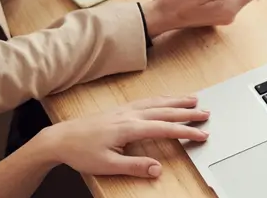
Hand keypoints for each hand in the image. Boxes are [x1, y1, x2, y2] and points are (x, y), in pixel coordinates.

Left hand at [37, 96, 209, 178]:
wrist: (60, 138)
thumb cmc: (81, 152)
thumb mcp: (107, 165)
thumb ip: (135, 166)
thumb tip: (158, 169)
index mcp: (130, 128)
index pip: (166, 129)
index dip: (186, 131)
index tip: (202, 134)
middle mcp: (131, 115)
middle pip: (166, 111)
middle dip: (188, 112)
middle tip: (206, 113)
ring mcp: (125, 110)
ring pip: (158, 102)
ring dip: (177, 100)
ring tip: (194, 99)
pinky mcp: (120, 109)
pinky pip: (147, 100)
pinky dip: (162, 98)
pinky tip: (166, 99)